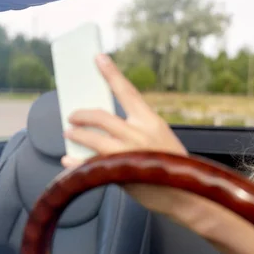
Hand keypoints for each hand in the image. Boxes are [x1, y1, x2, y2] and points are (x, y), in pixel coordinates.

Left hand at [61, 54, 253, 253]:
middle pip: (101, 116)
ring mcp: (128, 153)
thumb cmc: (172, 167)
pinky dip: (75, 161)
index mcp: (151, 121)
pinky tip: (67, 160)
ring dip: (77, 135)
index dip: (111, 73)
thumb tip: (108, 125)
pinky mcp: (119, 172)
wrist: (185, 196)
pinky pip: (88, 164)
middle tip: (73, 115)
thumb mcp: (161, 139)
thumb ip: (138, 130)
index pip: (127, 91)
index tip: (98, 57)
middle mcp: (139, 134)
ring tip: (70, 135)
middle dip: (82, 114)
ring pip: (92, 138)